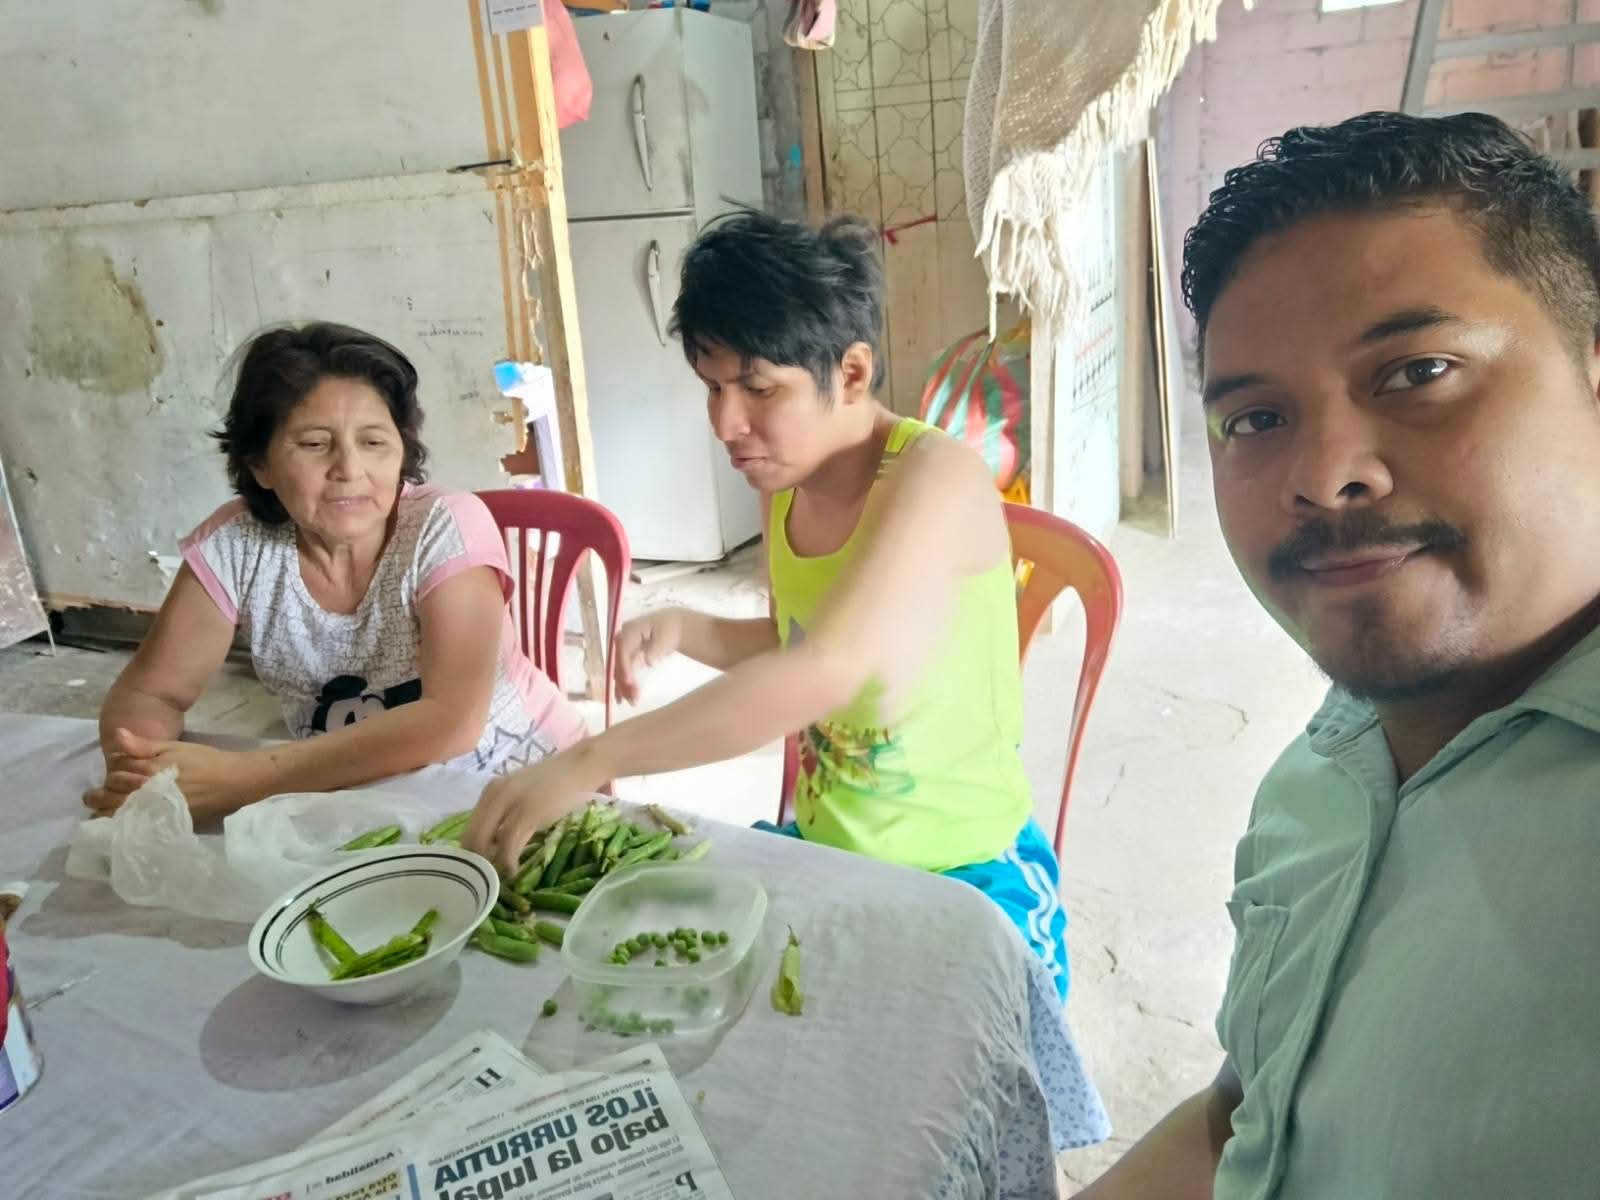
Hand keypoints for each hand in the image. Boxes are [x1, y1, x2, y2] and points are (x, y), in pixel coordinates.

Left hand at [81, 728, 267, 821]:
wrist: (231, 782)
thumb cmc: (204, 761)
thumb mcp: (174, 748)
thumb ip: (143, 745)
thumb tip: (117, 735)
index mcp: (148, 771)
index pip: (116, 773)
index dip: (111, 772)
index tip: (108, 773)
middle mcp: (146, 793)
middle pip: (112, 795)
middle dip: (100, 795)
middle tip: (92, 796)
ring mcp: (153, 811)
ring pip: (118, 813)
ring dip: (106, 811)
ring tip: (100, 810)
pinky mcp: (162, 824)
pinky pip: (133, 825)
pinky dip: (122, 823)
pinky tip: (120, 822)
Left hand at [463, 743, 610, 875]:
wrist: (581, 767)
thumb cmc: (555, 783)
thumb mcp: (521, 794)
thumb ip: (505, 813)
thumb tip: (493, 843)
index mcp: (491, 790)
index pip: (468, 827)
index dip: (471, 851)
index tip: (481, 867)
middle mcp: (495, 794)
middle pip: (471, 837)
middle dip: (477, 861)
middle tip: (488, 876)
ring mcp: (510, 803)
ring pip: (485, 842)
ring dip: (490, 864)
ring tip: (500, 876)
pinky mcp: (527, 813)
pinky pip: (509, 845)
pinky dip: (508, 862)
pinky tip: (513, 870)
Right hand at [613, 609, 684, 705]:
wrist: (671, 627)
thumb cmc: (669, 629)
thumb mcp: (666, 637)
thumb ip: (656, 649)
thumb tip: (647, 660)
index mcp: (629, 630)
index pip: (623, 649)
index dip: (624, 665)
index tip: (628, 681)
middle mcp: (621, 640)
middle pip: (617, 663)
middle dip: (622, 681)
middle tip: (632, 698)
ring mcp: (622, 650)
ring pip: (618, 671)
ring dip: (623, 687)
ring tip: (632, 702)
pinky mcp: (626, 659)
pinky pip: (623, 674)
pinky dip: (625, 686)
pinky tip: (625, 699)